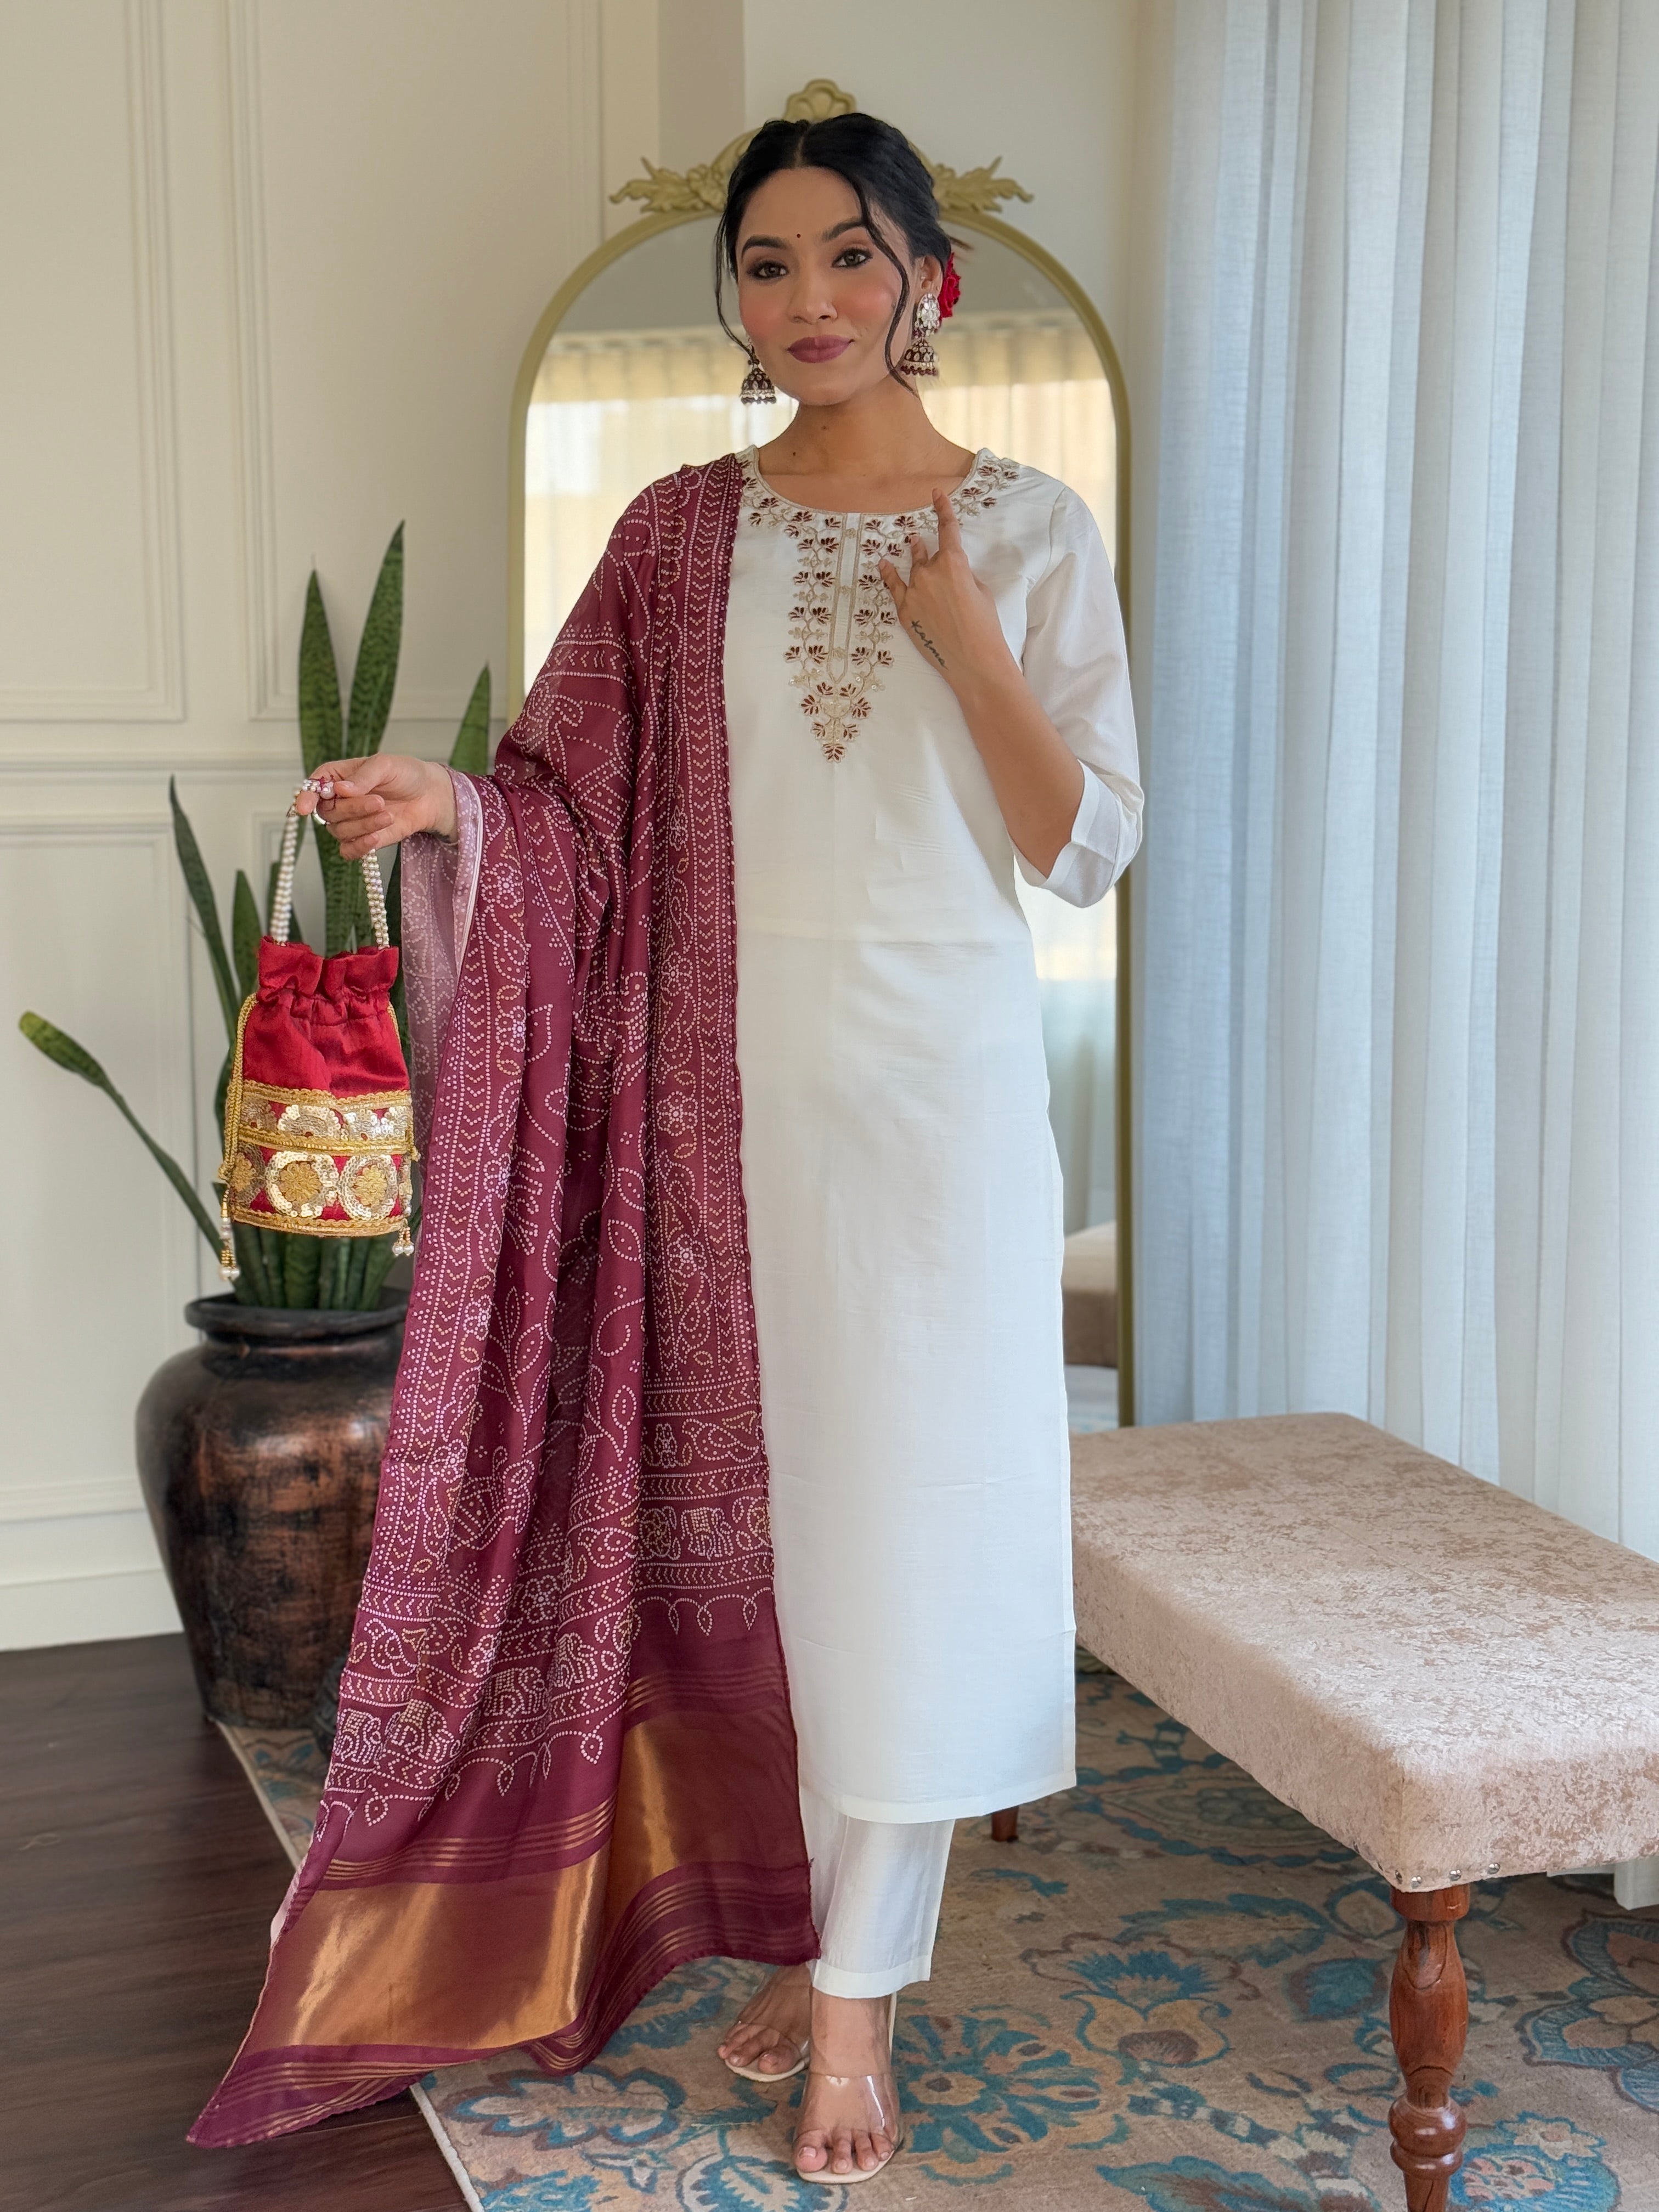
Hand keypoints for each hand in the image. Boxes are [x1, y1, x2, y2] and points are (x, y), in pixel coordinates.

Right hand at [295, 755, 455, 858]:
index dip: (305, 797)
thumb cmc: (405, 774)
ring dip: (364, 825)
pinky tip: (376, 837)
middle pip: (327, 812)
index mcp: (337, 777)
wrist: (430, 796)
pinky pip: (348, 851)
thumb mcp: (385, 765)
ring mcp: (349, 821)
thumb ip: (363, 777)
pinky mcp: (363, 839)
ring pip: (339, 831)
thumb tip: (340, 789)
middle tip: (379, 801)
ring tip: (388, 814)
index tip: (304, 807)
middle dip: (352, 809)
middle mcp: (338, 800)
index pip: (312, 787)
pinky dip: (360, 846)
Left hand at [878, 489, 1013, 697]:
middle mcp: (930, 572)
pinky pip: (894, 587)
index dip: (942, 508)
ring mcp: (914, 592)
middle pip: (928, 554)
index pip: (947, 528)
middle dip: (928, 549)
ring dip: (914, 558)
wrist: (973, 660)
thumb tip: (950, 570)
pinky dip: (888, 574)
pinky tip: (883, 564)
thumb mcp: (980, 591)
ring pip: (913, 569)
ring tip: (912, 546)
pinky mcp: (904, 611)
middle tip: (919, 540)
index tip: (935, 493)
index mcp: (954, 563)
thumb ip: (963, 574)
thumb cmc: (984, 625)